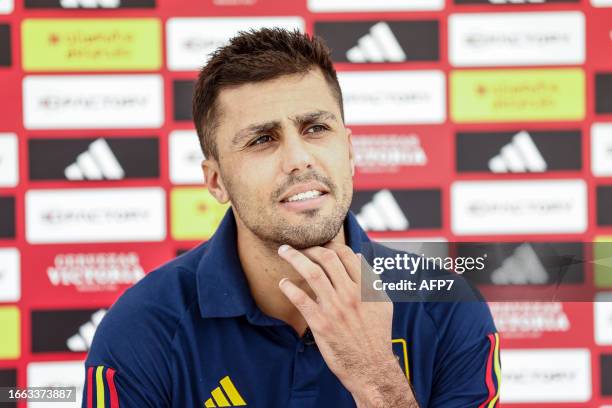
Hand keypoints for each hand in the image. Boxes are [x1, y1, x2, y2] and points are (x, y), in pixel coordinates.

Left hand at [277, 242, 416, 407]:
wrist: (371, 366)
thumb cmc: (377, 335)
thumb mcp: (382, 303)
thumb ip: (371, 279)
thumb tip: (358, 256)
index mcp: (365, 287)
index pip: (346, 254)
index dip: (330, 244)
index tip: (320, 244)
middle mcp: (350, 294)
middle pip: (327, 258)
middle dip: (310, 247)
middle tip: (299, 246)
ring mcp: (335, 308)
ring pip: (312, 273)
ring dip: (294, 258)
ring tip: (284, 251)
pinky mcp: (320, 323)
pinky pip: (300, 299)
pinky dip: (289, 287)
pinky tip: (283, 283)